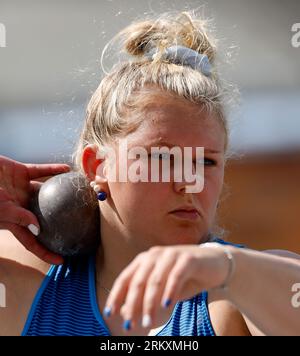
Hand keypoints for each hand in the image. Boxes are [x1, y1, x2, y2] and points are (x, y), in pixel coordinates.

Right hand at [0, 155, 70, 263]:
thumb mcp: (0, 209)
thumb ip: (18, 217)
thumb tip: (38, 229)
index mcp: (14, 220)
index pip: (32, 241)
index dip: (45, 253)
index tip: (62, 261)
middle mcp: (21, 206)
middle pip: (45, 217)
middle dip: (60, 221)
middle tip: (81, 223)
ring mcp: (21, 189)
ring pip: (47, 192)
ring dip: (62, 190)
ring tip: (78, 191)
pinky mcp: (20, 172)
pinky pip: (41, 171)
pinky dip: (53, 169)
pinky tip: (67, 169)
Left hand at [103, 244, 230, 329]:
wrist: (214, 266)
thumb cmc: (184, 279)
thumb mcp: (162, 291)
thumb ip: (145, 298)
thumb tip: (125, 314)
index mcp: (144, 260)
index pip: (125, 278)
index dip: (116, 296)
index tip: (109, 314)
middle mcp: (154, 255)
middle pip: (138, 281)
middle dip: (132, 305)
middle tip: (130, 325)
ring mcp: (171, 254)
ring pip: (155, 280)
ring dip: (150, 304)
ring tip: (148, 323)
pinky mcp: (187, 258)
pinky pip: (176, 276)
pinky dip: (169, 291)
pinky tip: (167, 306)